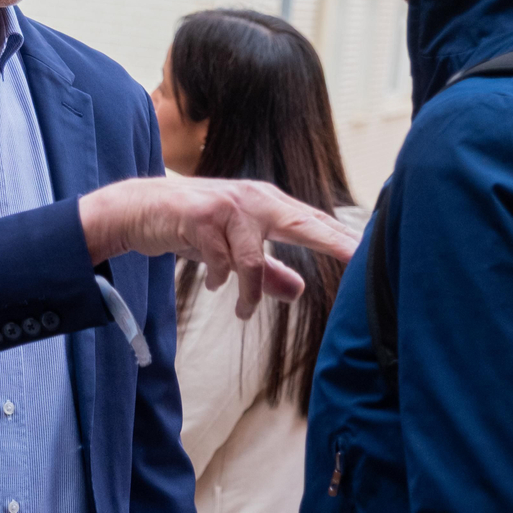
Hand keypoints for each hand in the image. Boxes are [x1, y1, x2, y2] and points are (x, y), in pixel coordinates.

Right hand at [78, 177, 359, 318]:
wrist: (140, 210)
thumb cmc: (193, 227)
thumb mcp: (234, 252)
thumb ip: (268, 272)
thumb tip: (300, 292)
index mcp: (267, 204)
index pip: (313, 222)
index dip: (342, 238)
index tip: (372, 252)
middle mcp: (254, 199)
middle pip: (302, 223)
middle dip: (332, 242)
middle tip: (358, 258)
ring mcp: (228, 205)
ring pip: (253, 259)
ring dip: (249, 292)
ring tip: (244, 313)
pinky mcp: (200, 216)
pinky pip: (220, 260)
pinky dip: (218, 278)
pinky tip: (211, 283)